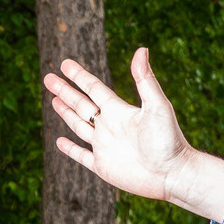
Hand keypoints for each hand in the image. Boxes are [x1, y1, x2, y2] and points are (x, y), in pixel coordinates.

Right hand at [43, 47, 223, 221]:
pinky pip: (82, 156)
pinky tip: (60, 141)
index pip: (94, 89)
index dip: (79, 76)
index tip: (64, 64)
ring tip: (54, 101)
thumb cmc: (169, 141)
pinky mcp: (104, 167)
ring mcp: (105, 147)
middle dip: (65, 92)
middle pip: (82, 105)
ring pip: (79, 127)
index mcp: (120, 111)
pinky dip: (70, 150)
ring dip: (66, 114)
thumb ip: (145, 79)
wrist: (175, 175)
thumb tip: (141, 49)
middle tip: (48, 78)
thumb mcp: (158, 106)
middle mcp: (110, 127)